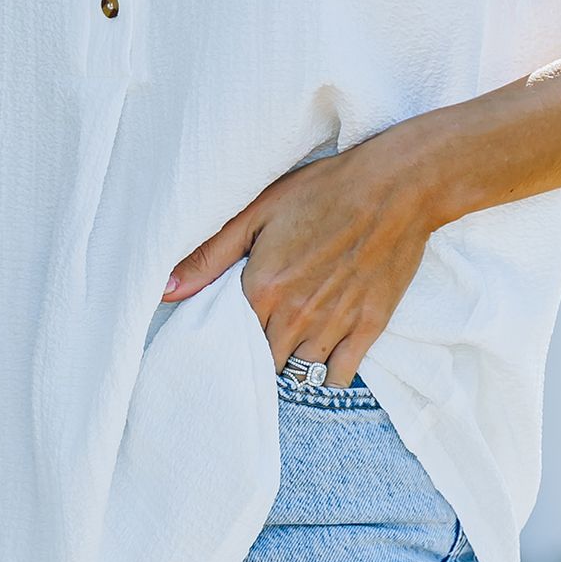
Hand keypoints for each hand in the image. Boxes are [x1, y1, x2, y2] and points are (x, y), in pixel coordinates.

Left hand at [161, 130, 439, 385]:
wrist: (396, 185)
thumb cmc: (323, 190)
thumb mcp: (257, 211)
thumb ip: (209, 256)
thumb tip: (164, 292)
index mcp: (263, 288)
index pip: (230, 339)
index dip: (229, 335)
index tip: (232, 326)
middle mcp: (296, 315)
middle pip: (263, 361)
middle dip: (259, 351)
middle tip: (264, 330)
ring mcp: (334, 324)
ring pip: (300, 370)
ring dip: (292, 359)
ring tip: (293, 336)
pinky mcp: (369, 327)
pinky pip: (338, 375)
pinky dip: (328, 371)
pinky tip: (324, 350)